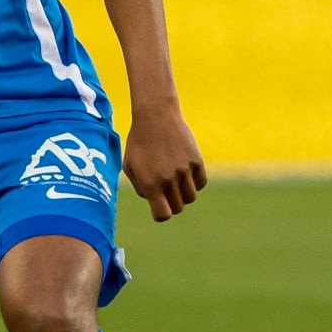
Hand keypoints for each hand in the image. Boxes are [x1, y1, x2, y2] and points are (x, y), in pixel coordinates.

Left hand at [123, 105, 205, 221]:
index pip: (163, 215)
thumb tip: (156, 202)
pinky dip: (195, 182)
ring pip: (191, 197)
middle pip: (178, 207)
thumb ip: (141, 189)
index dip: (160, 214)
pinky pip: (201, 183)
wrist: (155, 116)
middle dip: (171, 203)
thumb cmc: (139, 143)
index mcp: (150, 184)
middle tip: (166, 190)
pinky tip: (186, 172)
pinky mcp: (196, 161)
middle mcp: (169, 180)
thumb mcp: (130, 167)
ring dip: (183, 193)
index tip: (158, 207)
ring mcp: (185, 170)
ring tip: (175, 180)